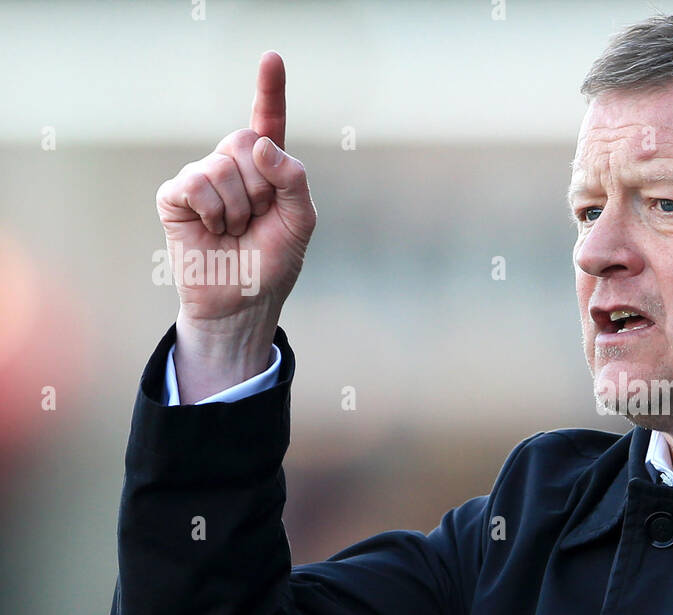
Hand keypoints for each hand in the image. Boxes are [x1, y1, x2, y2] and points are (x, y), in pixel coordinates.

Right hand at [156, 52, 316, 400]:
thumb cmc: (272, 262)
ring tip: (234, 230)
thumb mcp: (301, 222)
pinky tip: (213, 229)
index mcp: (267, 168)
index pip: (268, 122)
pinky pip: (195, 184)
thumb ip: (294, 179)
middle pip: (247, 141)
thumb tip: (262, 144)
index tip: (271, 58)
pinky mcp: (175, 196)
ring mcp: (201, 178)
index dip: (269, 90)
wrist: (242, 301)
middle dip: (262, 185)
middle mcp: (232, 165)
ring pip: (223, 166)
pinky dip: (212, 210)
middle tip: (257, 218)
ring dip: (239, 206)